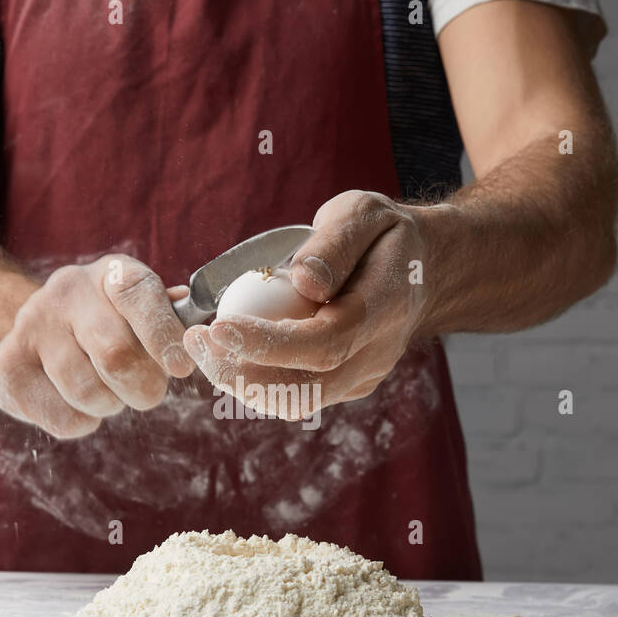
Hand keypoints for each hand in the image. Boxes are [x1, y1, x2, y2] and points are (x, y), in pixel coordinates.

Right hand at [0, 255, 194, 437]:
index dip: (164, 334)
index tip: (181, 368)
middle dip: (143, 387)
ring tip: (106, 391)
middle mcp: (66, 291)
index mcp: (110, 273)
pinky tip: (77, 403)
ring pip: (87, 391)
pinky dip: (82, 422)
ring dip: (109, 404)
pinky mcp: (7, 369)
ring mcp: (30, 327)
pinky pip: (63, 418)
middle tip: (146, 392)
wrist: (33, 334)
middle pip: (115, 354)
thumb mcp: (140, 312)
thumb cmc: (108, 325)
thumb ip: (170, 320)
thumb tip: (198, 326)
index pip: (139, 293)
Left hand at [181, 190, 429, 416]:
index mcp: (383, 310)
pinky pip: (295, 395)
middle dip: (240, 374)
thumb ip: (335, 244)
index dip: (268, 345)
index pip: (324, 344)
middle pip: (305, 389)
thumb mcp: (364, 214)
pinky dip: (254, 380)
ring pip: (295, 402)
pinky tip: (225, 353)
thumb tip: (302, 281)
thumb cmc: (384, 235)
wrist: (423, 272)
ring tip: (200, 346)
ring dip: (239, 383)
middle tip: (194, 341)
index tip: (218, 328)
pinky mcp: (345, 386)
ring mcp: (361, 377)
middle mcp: (375, 355)